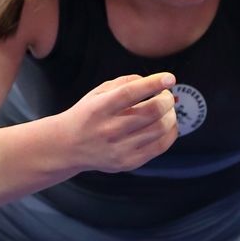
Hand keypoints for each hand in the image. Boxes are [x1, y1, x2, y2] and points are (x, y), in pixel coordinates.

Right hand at [57, 73, 178, 172]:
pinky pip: (160, 146)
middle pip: (151, 112)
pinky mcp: (128, 162)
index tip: (169, 78)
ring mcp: (119, 148)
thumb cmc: (88, 114)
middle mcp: (109, 129)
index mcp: (100, 108)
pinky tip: (168, 125)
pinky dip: (170, 132)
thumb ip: (124, 82)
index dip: (153, 84)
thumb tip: (154, 81)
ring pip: (160, 129)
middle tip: (167, 96)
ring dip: (171, 115)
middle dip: (167, 100)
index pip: (131, 92)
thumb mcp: (97, 92)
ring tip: (168, 110)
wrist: (68, 146)